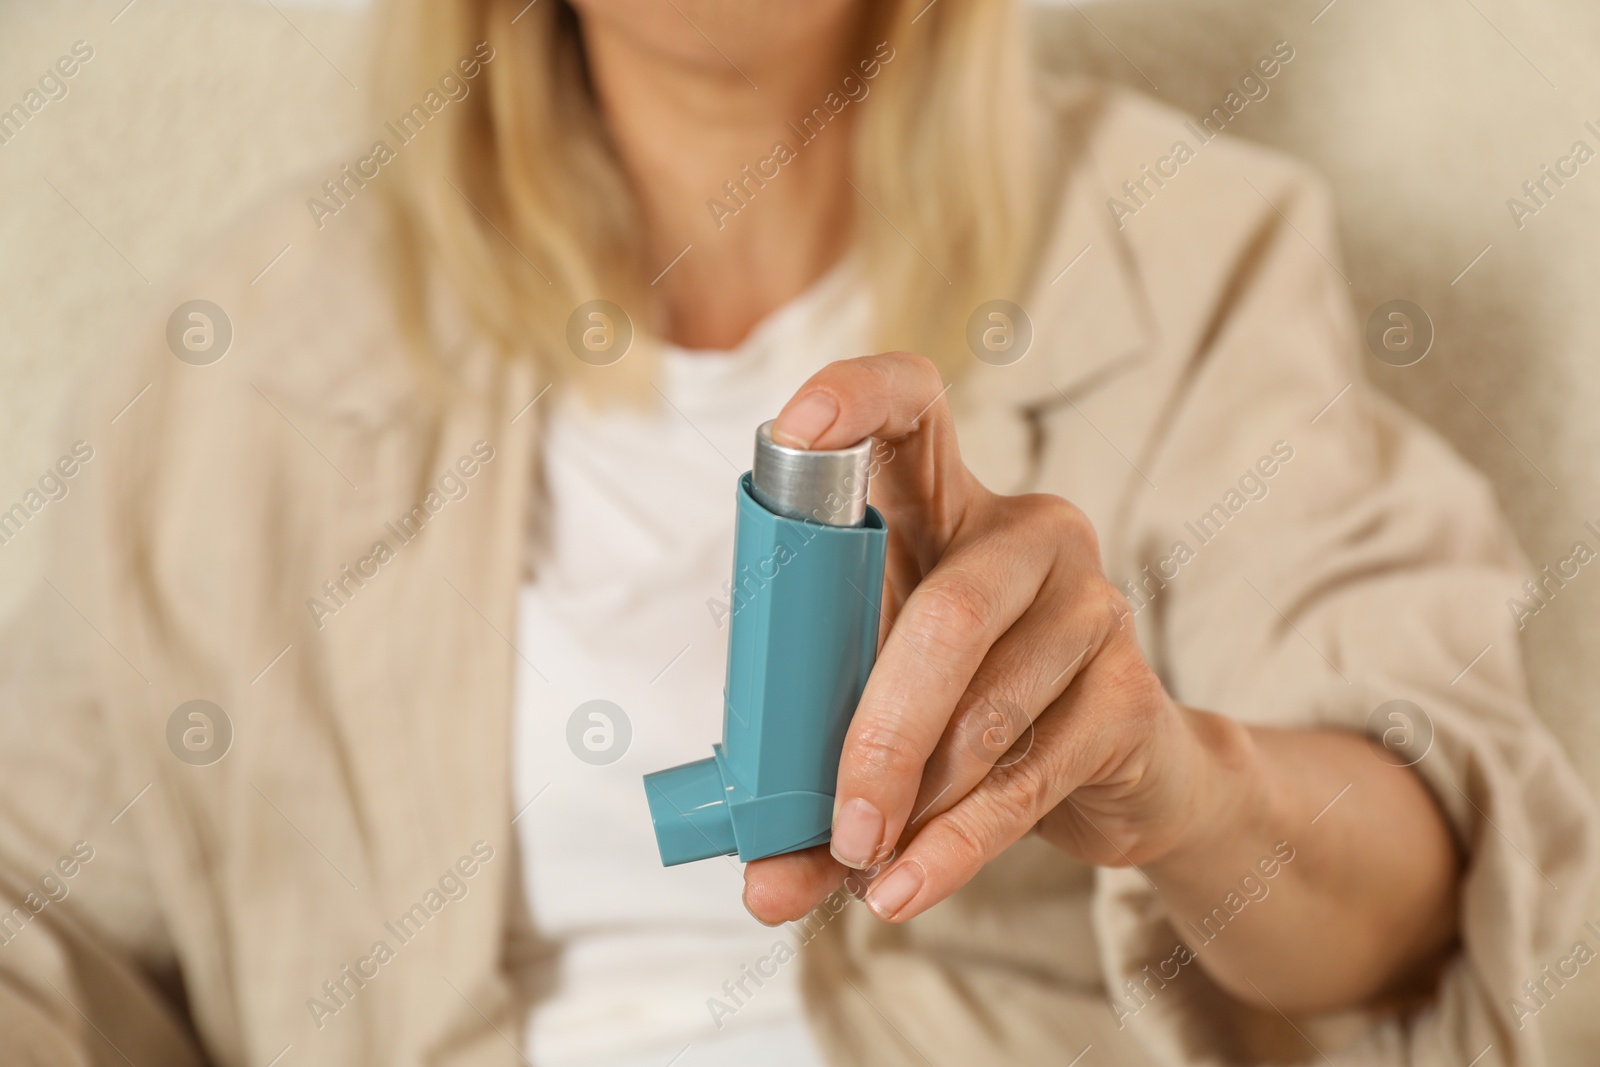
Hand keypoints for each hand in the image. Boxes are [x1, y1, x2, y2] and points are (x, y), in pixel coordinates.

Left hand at [742, 352, 1232, 924]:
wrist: (1122, 776)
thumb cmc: (968, 712)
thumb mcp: (882, 712)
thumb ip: (818, 780)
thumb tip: (760, 882)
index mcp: (946, 507)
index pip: (914, 409)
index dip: (858, 397)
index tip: (797, 427)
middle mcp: (1029, 535)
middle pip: (948, 613)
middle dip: (878, 735)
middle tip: (831, 826)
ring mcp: (1093, 606)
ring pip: (987, 713)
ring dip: (915, 807)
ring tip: (865, 870)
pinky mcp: (1133, 692)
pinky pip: (1029, 775)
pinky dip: (957, 844)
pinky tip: (908, 886)